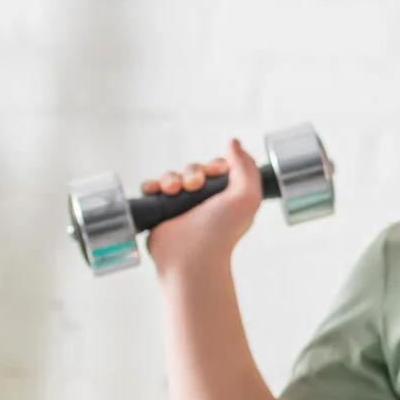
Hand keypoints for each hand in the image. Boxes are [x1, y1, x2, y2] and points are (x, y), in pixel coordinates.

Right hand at [142, 138, 263, 279]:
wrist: (191, 257)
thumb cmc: (222, 230)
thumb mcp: (247, 196)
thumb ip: (246, 166)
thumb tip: (233, 142)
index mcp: (226, 196)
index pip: (218, 167)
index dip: (214, 165)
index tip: (215, 172)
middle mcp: (204, 200)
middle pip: (193, 169)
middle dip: (192, 172)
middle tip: (194, 186)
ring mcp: (181, 205)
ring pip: (172, 176)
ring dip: (171, 178)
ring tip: (173, 191)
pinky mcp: (160, 211)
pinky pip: (152, 188)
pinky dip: (152, 186)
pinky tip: (157, 191)